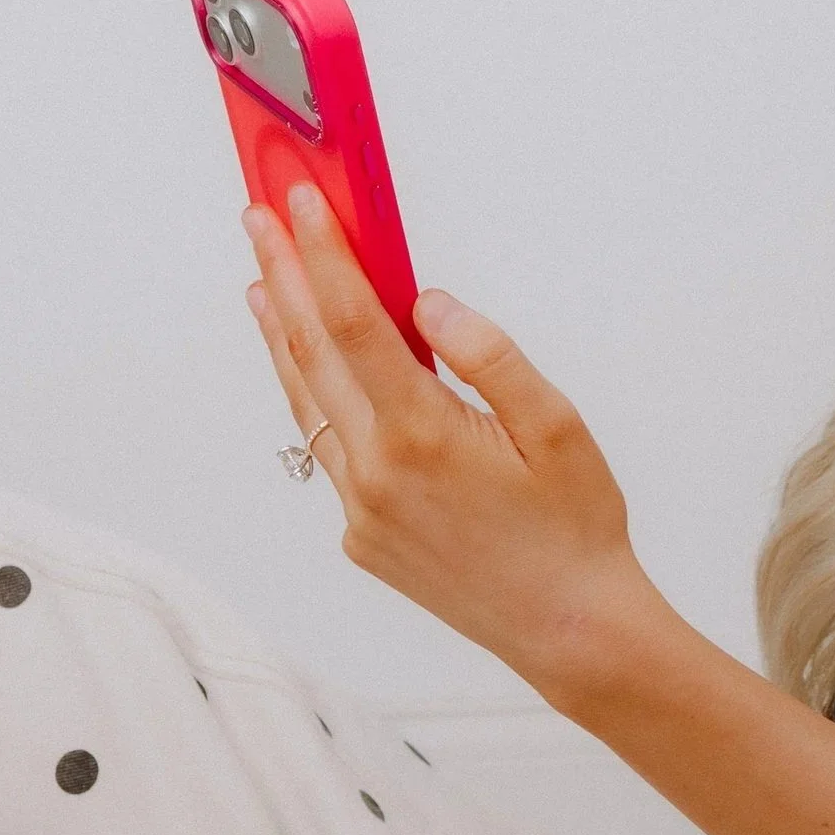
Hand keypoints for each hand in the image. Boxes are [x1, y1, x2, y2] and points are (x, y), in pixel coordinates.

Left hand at [244, 180, 654, 693]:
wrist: (569, 631)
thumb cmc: (576, 527)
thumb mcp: (555, 425)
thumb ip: (488, 354)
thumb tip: (425, 302)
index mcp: (422, 436)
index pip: (355, 322)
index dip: (323, 254)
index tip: (303, 203)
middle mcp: (375, 474)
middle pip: (312, 354)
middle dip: (284, 277)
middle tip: (258, 218)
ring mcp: (360, 511)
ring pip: (309, 405)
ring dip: (283, 338)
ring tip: (261, 283)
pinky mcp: (362, 537)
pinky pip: (330, 452)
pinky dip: (317, 398)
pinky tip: (319, 371)